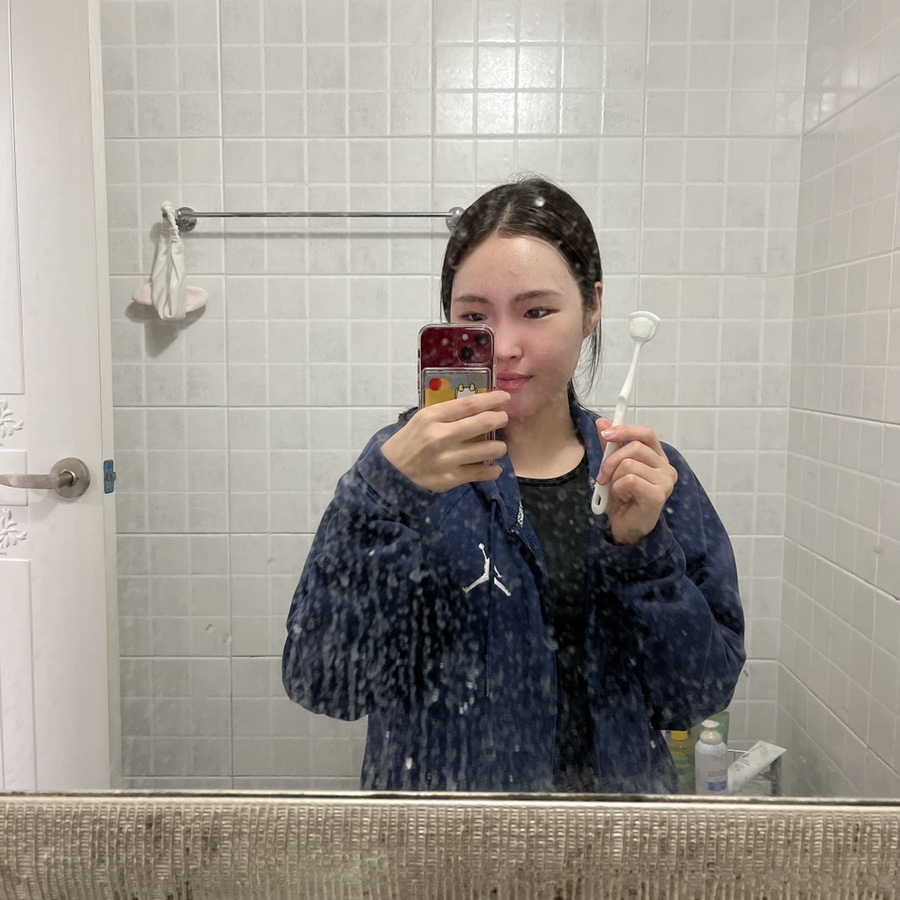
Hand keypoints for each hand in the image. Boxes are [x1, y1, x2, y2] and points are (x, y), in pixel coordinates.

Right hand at [382, 391, 509, 492]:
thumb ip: (447, 413)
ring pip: (488, 450)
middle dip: (500, 419)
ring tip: (497, 447)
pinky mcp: (450, 479)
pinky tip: (494, 468)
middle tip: (503, 419)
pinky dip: (493, 470)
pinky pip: (482, 473)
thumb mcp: (422, 419)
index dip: (492, 399)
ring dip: (499, 447)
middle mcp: (441, 436)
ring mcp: (447, 459)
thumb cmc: (409, 441)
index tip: (504, 397)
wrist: (391, 473)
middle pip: (483, 423)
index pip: (469, 404)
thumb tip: (479, 407)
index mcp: (432, 417)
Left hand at [595, 419, 676, 544]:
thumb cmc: (622, 498)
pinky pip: (630, 480)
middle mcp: (665, 467)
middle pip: (635, 447)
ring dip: (615, 479)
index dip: (625, 430)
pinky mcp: (659, 495)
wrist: (624, 527)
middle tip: (603, 476)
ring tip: (619, 491)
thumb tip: (602, 422)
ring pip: (629, 464)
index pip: (646, 433)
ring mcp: (665, 481)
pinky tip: (624, 498)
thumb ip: (610, 446)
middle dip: (611, 461)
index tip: (606, 434)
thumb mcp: (612, 468)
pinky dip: (619, 489)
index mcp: (656, 457)